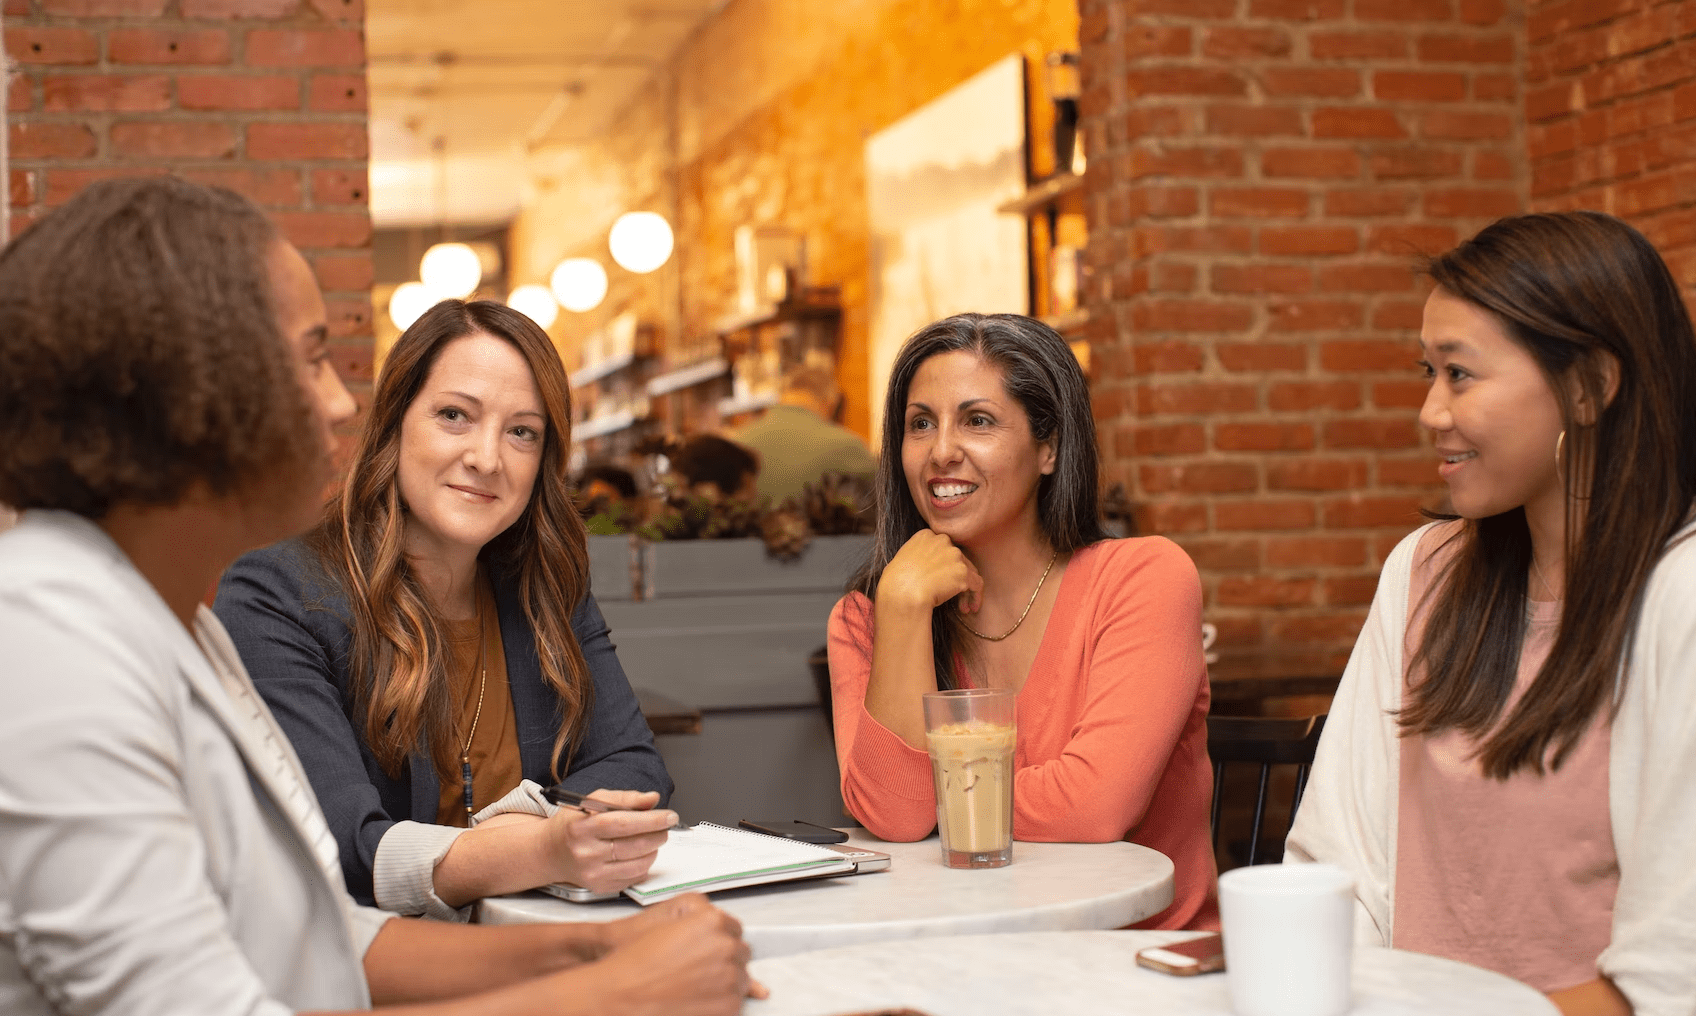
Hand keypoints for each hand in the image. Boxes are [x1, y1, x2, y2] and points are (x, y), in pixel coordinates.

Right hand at [537, 789, 673, 893]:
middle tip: (665, 826)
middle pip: (634, 846)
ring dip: (654, 850)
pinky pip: (634, 878)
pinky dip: (644, 864)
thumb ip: (625, 798)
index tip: (669, 816)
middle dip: (658, 834)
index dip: (650, 820)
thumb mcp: (593, 801)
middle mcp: (586, 853)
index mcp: (582, 828)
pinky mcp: (600, 887)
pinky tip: (640, 854)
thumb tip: (652, 799)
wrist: (550, 852)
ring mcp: (593, 874)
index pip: (622, 823)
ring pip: (638, 864)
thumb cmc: (574, 824)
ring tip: (653, 839)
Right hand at [593, 895, 763, 1015]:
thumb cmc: (636, 962)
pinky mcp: (729, 1005)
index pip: (733, 928)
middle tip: (697, 969)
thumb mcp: (668, 924)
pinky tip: (697, 999)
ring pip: (741, 978)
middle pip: (740, 953)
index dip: (718, 939)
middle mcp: (725, 946)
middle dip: (723, 960)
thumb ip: (702, 920)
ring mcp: (730, 977)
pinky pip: (736, 1001)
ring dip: (725, 981)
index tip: (707, 949)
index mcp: (712, 921)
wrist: (621, 995)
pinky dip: (721, 1002)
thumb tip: (722, 926)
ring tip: (694, 986)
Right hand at [878, 529, 983, 615]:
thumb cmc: (894, 582)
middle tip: (952, 595)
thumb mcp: (900, 560)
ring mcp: (954, 555)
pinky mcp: (963, 572)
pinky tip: (970, 608)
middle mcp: (942, 541)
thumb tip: (918, 569)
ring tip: (962, 607)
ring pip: (968, 571)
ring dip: (965, 589)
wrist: (902, 592)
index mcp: (925, 535)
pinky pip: (976, 584)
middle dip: (955, 577)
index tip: (940, 579)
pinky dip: (975, 597)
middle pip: (957, 559)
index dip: (943, 565)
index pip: (942, 548)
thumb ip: (914, 557)